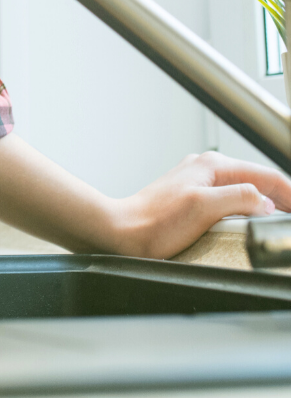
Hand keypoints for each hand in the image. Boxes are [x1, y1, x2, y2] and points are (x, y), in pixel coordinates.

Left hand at [110, 150, 290, 258]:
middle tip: (290, 221)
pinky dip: (250, 208)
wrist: (123, 231)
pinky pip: (232, 199)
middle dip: (283, 198)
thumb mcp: (204, 207)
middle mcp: (206, 169)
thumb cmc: (155, 222)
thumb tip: (267, 201)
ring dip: (268, 203)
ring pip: (246, 189)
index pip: (267, 175)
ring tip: (282, 218)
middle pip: (259, 180)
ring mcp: (199, 182)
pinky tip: (254, 221)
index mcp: (213, 166)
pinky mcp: (193, 198)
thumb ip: (240, 198)